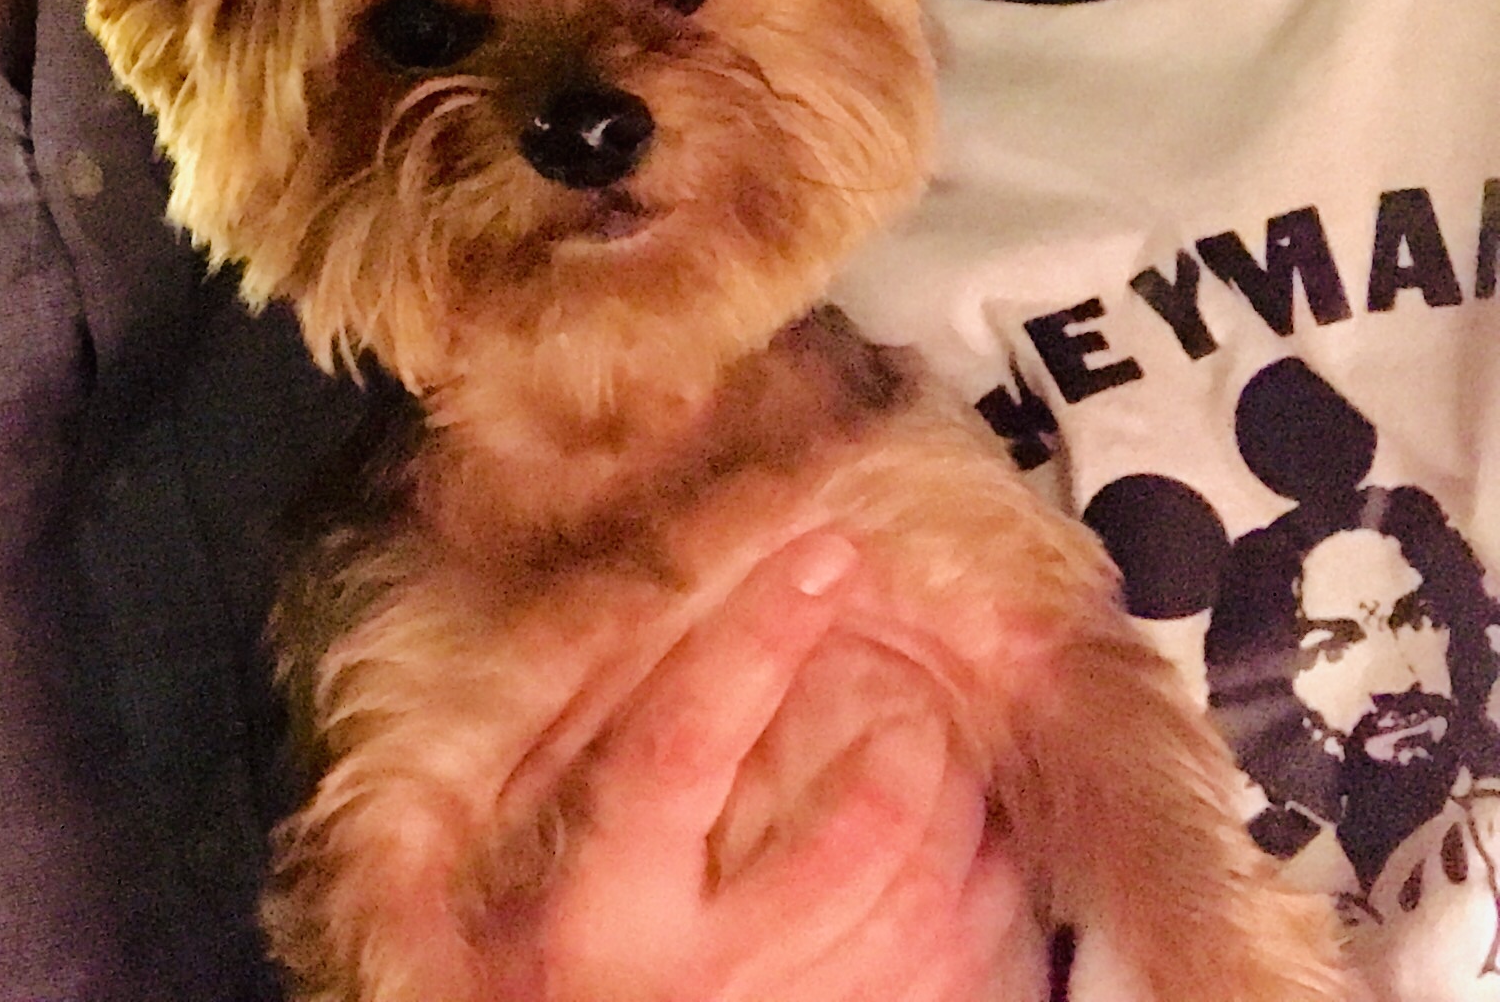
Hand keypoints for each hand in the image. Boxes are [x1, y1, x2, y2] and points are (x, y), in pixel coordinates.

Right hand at [497, 532, 1045, 1001]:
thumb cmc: (545, 991)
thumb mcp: (528, 901)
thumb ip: (571, 793)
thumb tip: (623, 635)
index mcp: (606, 914)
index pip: (681, 747)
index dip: (753, 643)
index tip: (817, 557)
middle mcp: (707, 976)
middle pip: (852, 835)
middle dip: (906, 744)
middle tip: (913, 682)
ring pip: (923, 903)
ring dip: (960, 814)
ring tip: (951, 753)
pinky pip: (956, 976)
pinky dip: (988, 906)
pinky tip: (984, 860)